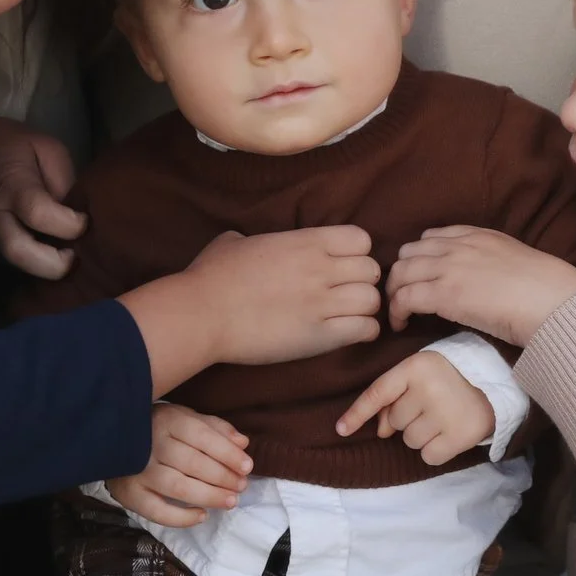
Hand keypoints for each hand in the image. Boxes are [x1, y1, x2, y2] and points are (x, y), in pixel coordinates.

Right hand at [0, 110, 83, 278]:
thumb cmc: (11, 146)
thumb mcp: (47, 150)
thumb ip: (64, 183)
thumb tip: (78, 218)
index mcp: (10, 186)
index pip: (39, 213)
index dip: (69, 224)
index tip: (84, 222)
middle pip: (19, 253)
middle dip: (54, 265)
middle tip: (74, 256)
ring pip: (14, 266)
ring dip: (43, 268)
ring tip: (62, 254)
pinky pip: (9, 264)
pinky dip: (32, 263)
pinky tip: (45, 251)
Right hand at [107, 404, 253, 528]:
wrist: (114, 441)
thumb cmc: (161, 430)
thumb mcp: (187, 419)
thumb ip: (216, 429)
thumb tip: (242, 443)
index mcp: (167, 420)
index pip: (201, 435)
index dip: (227, 453)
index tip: (247, 466)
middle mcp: (150, 444)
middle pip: (192, 463)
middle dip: (222, 477)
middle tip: (241, 486)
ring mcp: (137, 471)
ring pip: (178, 487)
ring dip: (209, 496)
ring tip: (230, 501)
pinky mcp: (129, 494)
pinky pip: (157, 511)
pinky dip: (181, 518)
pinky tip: (201, 516)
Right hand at [121, 226, 380, 392]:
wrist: (202, 314)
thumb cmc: (211, 276)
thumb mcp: (233, 242)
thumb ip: (254, 239)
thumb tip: (245, 242)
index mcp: (305, 241)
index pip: (362, 240)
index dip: (356, 254)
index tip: (342, 266)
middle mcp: (320, 268)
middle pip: (372, 271)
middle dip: (363, 283)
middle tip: (346, 295)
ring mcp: (322, 302)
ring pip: (372, 300)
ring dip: (365, 309)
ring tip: (349, 317)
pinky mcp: (320, 336)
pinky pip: (365, 329)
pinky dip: (364, 332)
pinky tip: (348, 334)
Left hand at [337, 349, 494, 466]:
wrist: (498, 379)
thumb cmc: (452, 375)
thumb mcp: (421, 373)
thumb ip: (395, 395)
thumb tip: (380, 430)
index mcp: (416, 366)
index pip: (378, 393)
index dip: (357, 413)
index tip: (340, 430)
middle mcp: (428, 388)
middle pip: (394, 422)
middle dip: (408, 419)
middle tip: (432, 406)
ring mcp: (445, 413)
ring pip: (410, 441)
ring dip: (422, 435)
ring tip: (443, 418)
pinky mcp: (460, 435)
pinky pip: (429, 456)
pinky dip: (436, 451)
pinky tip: (450, 434)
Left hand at [387, 226, 575, 348]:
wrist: (552, 300)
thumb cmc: (545, 289)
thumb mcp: (515, 261)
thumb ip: (492, 264)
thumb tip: (484, 284)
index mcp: (478, 235)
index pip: (431, 237)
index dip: (420, 258)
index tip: (421, 277)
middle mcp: (458, 246)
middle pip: (408, 252)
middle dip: (402, 274)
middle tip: (405, 296)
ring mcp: (449, 267)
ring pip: (401, 273)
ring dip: (395, 292)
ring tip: (400, 312)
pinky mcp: (443, 293)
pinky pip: (404, 297)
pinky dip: (397, 311)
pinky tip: (402, 324)